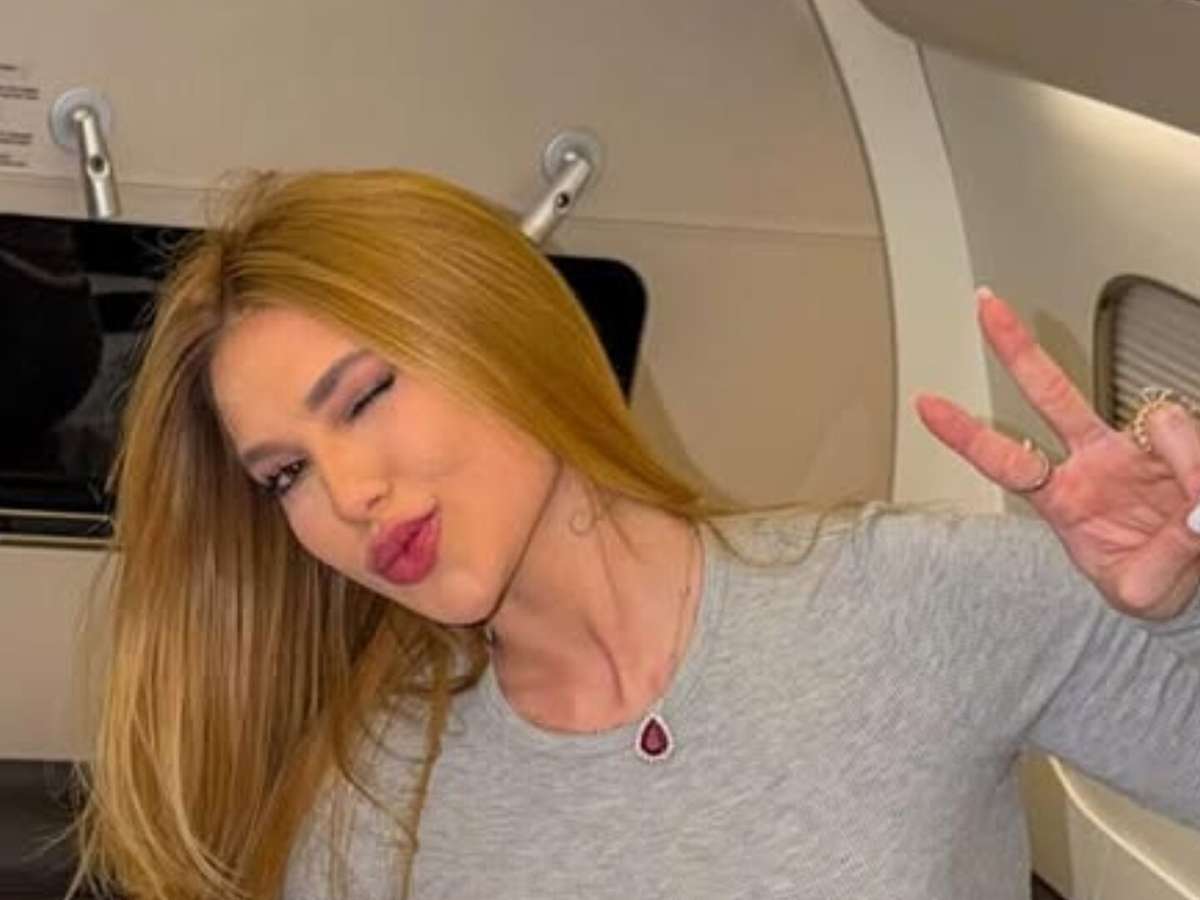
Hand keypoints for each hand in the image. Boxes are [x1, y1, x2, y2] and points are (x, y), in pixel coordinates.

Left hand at [916, 288, 1199, 619]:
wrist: (1194, 581)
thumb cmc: (1149, 580)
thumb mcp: (1142, 591)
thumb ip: (1164, 558)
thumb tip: (1195, 513)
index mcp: (1063, 499)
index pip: (1008, 461)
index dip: (966, 434)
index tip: (926, 404)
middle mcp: (1094, 461)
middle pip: (1049, 393)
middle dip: (1017, 349)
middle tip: (986, 306)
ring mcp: (1137, 447)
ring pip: (1156, 420)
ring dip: (1183, 458)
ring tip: (1195, 507)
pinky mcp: (1182, 444)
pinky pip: (1192, 436)